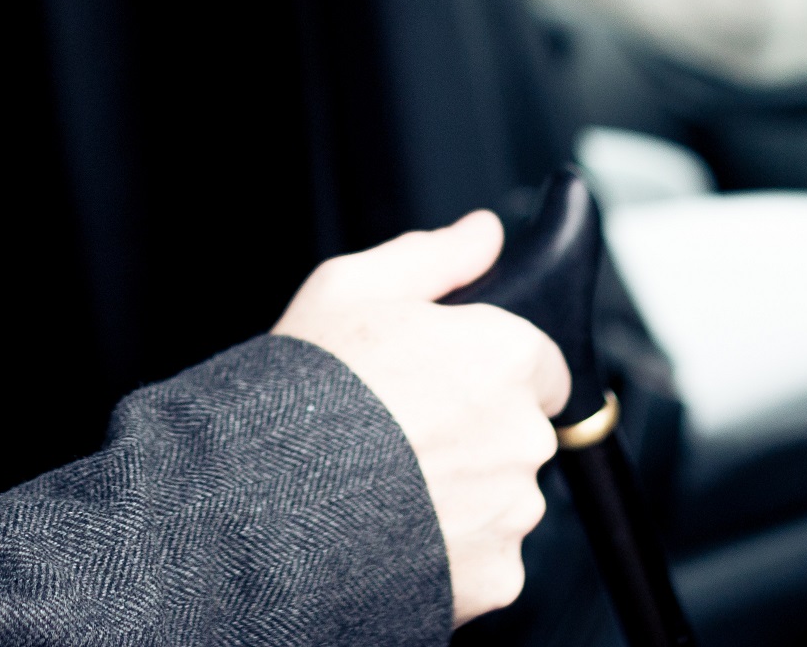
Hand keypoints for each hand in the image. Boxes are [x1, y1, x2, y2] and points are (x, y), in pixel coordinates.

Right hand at [272, 211, 569, 623]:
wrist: (265, 504)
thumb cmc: (306, 393)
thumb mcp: (351, 288)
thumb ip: (434, 255)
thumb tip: (484, 232)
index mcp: (505, 355)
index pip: (540, 359)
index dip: (490, 366)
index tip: (448, 377)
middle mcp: (523, 433)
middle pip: (520, 428)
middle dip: (476, 428)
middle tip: (405, 428)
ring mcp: (512, 510)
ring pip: (504, 495)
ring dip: (465, 490)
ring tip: (392, 481)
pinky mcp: (496, 575)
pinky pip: (489, 556)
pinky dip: (455, 547)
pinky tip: (399, 526)